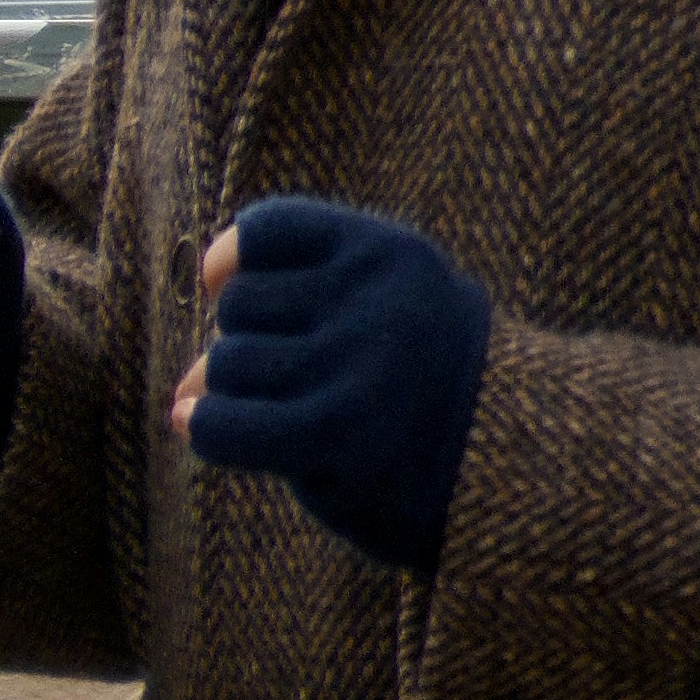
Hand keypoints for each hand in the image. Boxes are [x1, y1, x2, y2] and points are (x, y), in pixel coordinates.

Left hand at [179, 200, 497, 570]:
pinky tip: (228, 437)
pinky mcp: (337, 435)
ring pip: (226, 366)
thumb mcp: (389, 311)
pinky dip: (211, 431)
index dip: (236, 263)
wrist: (514, 470)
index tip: (236, 289)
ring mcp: (359, 367)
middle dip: (253, 342)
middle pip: (238, 306)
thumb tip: (185, 388)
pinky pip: (221, 425)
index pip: (265, 229)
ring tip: (300, 413)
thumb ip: (294, 313)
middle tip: (308, 376)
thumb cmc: (429, 387)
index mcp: (395, 254)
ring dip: (242, 395)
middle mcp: (378, 301)